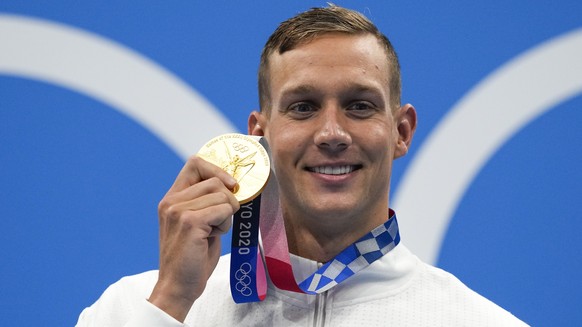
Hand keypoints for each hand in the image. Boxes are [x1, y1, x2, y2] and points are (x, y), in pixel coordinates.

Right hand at [148, 156, 239, 321]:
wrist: (178, 286)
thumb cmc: (192, 258)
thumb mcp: (197, 223)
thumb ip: (206, 202)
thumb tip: (232, 184)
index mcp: (171, 198)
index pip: (195, 163)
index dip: (217, 169)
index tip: (232, 185)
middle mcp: (171, 201)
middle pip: (215, 180)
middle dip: (227, 200)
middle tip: (219, 221)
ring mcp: (178, 210)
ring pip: (223, 195)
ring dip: (227, 215)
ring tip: (213, 232)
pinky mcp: (190, 222)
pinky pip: (224, 210)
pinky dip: (225, 225)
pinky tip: (212, 238)